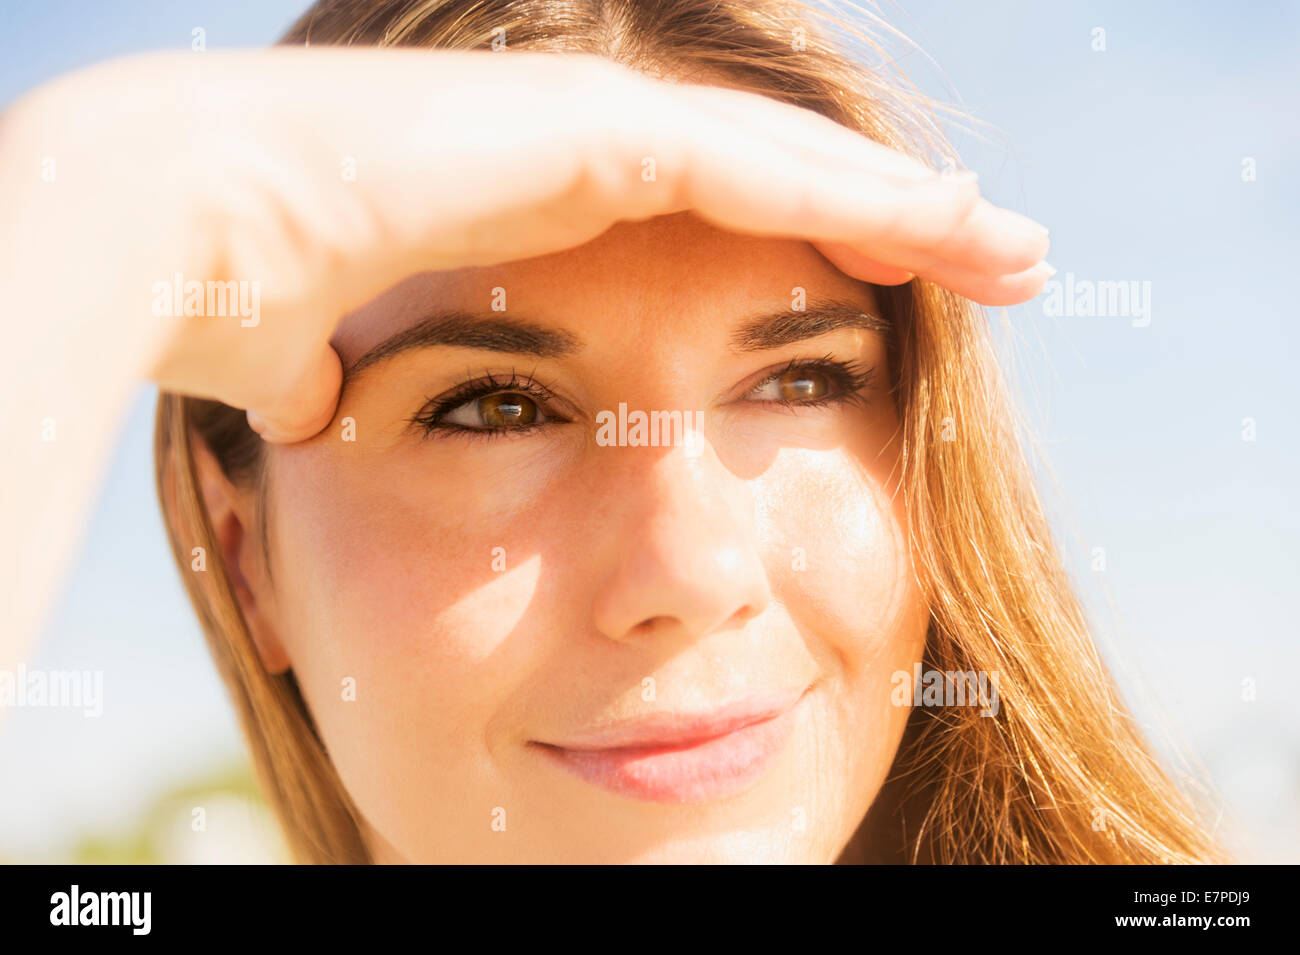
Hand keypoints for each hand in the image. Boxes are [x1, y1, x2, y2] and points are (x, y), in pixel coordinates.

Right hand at [6, 47, 1048, 443]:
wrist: (173, 228)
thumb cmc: (238, 306)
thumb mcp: (334, 365)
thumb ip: (352, 378)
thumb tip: (322, 402)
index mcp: (540, 214)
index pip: (709, 233)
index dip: (806, 264)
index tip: (880, 323)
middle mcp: (585, 156)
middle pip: (779, 189)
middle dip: (895, 230)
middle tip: (1003, 271)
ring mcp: (593, 128)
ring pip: (795, 166)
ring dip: (914, 210)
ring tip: (1021, 254)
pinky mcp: (595, 127)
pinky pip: (765, 168)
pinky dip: (866, 197)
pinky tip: (964, 233)